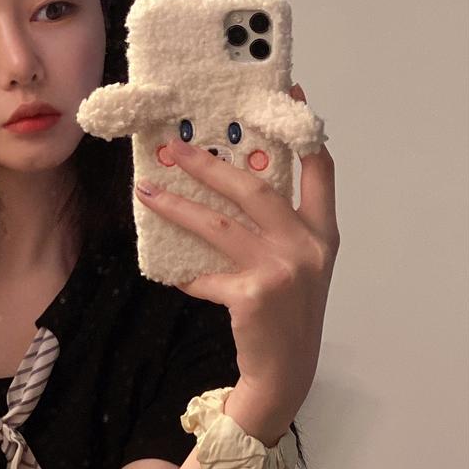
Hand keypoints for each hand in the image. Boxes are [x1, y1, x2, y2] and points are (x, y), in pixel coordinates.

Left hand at [135, 84, 339, 442]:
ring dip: (177, 205)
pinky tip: (169, 273)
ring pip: (218, 225)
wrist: (286, 372)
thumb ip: (278, 228)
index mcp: (323, 234)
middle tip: (175, 147)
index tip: (287, 96)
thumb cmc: (287, 314)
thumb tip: (230, 182)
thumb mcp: (299, 266)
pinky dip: (184, 274)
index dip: (303, 130)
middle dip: (210, 163)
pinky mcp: (252, 295)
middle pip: (254, 187)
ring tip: (146, 190)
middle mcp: (307, 246)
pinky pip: (204, 275)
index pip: (319, 170)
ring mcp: (281, 270)